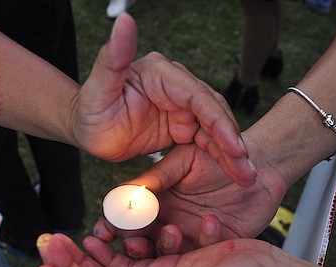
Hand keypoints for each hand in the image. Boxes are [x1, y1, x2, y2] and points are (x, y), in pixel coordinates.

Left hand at [72, 13, 254, 186]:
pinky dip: (220, 157)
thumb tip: (125, 20)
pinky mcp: (183, 125)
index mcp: (163, 74)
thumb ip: (113, 56)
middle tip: (247, 170)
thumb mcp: (98, 87)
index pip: (198, 97)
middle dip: (232, 142)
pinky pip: (207, 141)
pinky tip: (233, 174)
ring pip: (215, 129)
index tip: (234, 146)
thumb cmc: (90, 109)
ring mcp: (183, 107)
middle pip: (214, 114)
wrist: (88, 129)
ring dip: (231, 153)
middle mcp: (178, 87)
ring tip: (247, 177)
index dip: (218, 122)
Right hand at [94, 142, 287, 255]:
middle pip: (145, 243)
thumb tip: (125, 192)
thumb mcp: (183, 160)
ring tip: (171, 231)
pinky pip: (208, 249)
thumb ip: (156, 177)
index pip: (129, 221)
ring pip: (172, 253)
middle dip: (135, 246)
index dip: (115, 228)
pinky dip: (207, 238)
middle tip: (133, 243)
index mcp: (158, 205)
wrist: (258, 162)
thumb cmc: (217, 155)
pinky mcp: (219, 244)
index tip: (103, 232)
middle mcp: (172, 224)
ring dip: (167, 247)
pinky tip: (210, 221)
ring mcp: (194, 236)